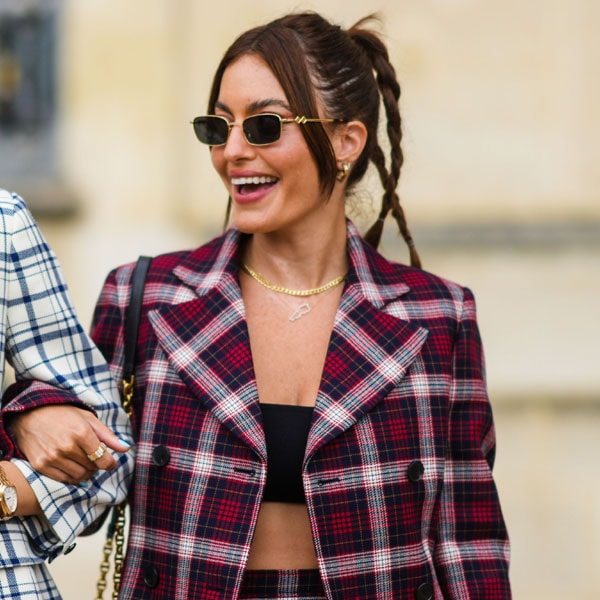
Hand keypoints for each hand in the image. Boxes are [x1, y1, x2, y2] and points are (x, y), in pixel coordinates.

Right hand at [8, 405, 130, 483]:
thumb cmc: (63, 414)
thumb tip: (126, 448)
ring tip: (84, 462)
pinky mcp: (40, 465)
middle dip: (97, 465)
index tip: (111, 463)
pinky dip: (71, 476)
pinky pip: (63, 479)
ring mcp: (52, 457)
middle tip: (95, 458)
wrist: (30, 415)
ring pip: (79, 476)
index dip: (110, 464)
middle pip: (91, 468)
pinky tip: (72, 466)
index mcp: (81, 433)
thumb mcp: (88, 419)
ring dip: (86, 472)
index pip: (103, 459)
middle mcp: (66, 447)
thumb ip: (108, 435)